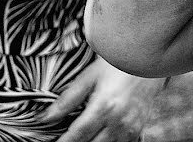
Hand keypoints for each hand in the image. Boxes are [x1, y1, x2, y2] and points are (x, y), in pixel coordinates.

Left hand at [41, 56, 163, 141]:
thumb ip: (67, 100)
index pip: (77, 135)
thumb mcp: (90, 76)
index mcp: (103, 107)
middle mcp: (118, 121)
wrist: (148, 59)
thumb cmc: (118, 64)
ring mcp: (130, 127)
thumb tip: (44, 117)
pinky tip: (100, 137)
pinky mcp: (138, 129)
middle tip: (66, 139)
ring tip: (82, 137)